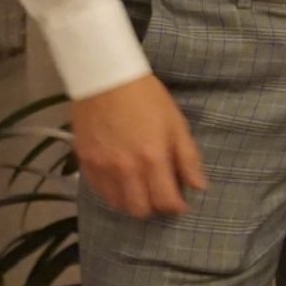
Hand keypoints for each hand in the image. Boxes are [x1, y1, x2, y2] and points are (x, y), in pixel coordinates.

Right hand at [71, 73, 207, 217]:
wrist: (106, 75)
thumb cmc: (145, 95)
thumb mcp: (175, 121)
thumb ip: (188, 157)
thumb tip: (199, 187)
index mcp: (153, 157)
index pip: (166, 202)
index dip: (176, 206)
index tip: (179, 200)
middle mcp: (127, 169)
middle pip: (141, 210)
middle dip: (154, 206)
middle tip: (158, 193)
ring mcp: (103, 167)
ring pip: (119, 205)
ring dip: (132, 201)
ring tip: (139, 188)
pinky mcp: (86, 162)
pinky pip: (100, 191)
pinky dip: (112, 192)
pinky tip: (119, 179)